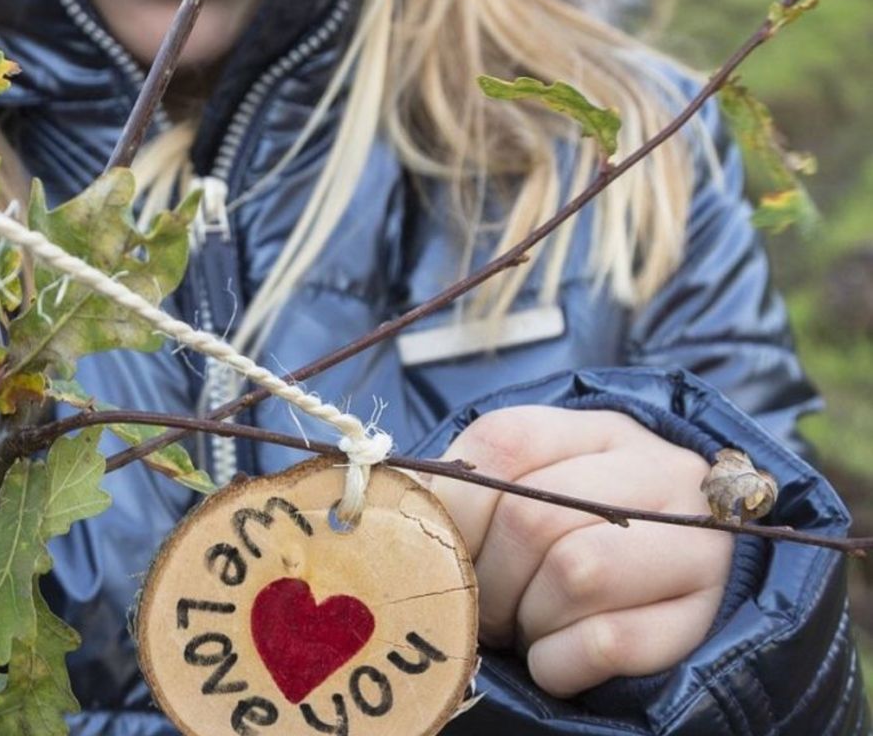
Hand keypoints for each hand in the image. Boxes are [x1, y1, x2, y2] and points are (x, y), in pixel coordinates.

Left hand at [430, 406, 731, 697]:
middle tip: (485, 607)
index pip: (504, 443)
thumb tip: (384, 522)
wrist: (674, 582)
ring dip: (527, 619)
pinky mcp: (704, 613)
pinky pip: (609, 642)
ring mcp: (695, 541)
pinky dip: (559, 662)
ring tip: (525, 626)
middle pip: (533, 516)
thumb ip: (463, 495)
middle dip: (489, 580)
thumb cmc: (569, 537)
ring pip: (577, 573)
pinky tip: (555, 658)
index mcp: (596, 427)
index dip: (456, 510)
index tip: (447, 551)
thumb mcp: (522, 493)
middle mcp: (657, 470)